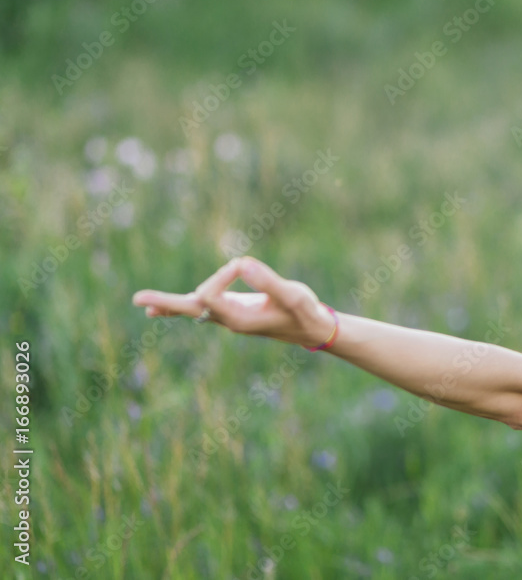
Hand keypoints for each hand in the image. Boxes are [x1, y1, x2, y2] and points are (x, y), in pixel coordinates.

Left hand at [131, 256, 336, 348]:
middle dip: (165, 302)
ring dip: (169, 304)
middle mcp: (229, 320)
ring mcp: (229, 317)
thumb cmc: (306, 312)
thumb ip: (268, 281)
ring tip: (143, 303)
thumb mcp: (292, 295)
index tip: (245, 265)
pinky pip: (202, 308)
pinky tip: (164, 310)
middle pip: (190, 309)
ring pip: (193, 309)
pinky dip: (182, 306)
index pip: (211, 292)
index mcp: (238, 318)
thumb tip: (242, 264)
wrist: (313, 329)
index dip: (222, 275)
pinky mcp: (233, 311)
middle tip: (136, 299)